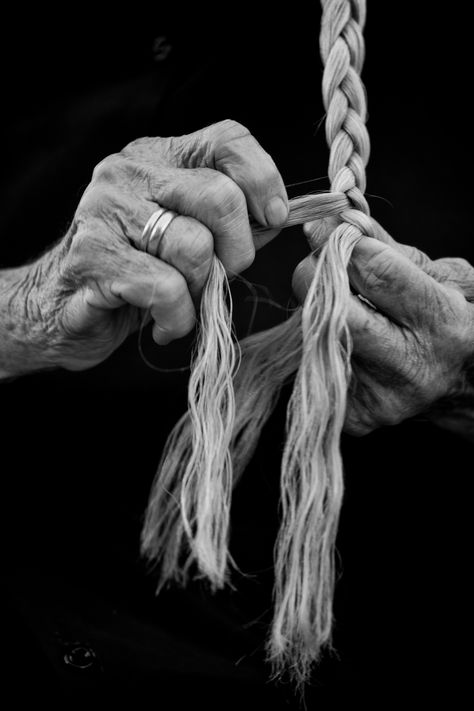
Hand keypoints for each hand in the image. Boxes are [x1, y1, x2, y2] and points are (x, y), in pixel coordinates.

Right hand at [1, 120, 287, 375]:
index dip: (263, 179)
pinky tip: (163, 322)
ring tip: (181, 301)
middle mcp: (129, 172)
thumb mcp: (192, 238)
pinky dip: (178, 317)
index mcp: (159, 158)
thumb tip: (282, 216)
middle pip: (219, 197)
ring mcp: (106, 210)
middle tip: (221, 276)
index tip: (272, 219)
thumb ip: (235, 223)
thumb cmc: (138, 274)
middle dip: (237, 251)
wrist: (65, 310)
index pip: (227, 138)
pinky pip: (166, 288)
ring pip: (194, 247)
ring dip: (200, 290)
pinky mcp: (93, 255)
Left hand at [292, 218, 473, 438]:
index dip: (341, 243)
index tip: (326, 229)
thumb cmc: (454, 322)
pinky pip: (315, 364)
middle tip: (326, 265)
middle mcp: (410, 367)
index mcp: (442, 324)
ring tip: (350, 307)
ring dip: (320, 310)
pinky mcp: (356, 417)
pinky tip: (351, 344)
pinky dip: (324, 344)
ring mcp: (379, 397)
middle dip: (317, 276)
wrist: (465, 388)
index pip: (374, 272)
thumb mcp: (442, 277)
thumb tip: (334, 221)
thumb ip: (388, 248)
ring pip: (316, 334)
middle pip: (333, 308)